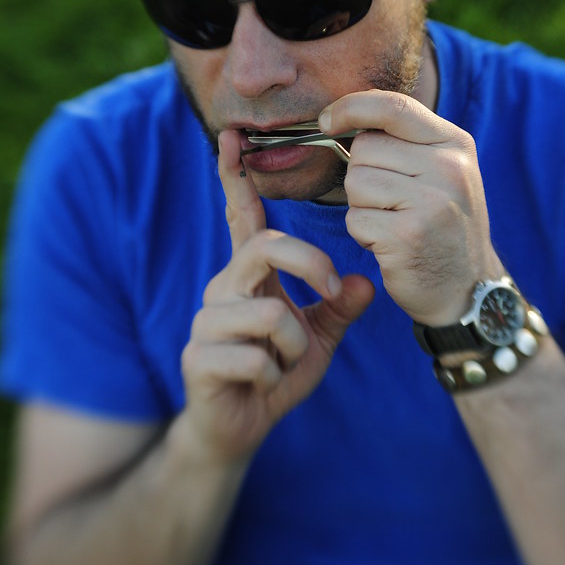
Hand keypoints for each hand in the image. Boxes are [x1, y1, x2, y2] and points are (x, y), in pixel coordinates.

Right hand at [179, 130, 373, 464]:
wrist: (237, 429)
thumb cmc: (276, 373)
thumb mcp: (319, 340)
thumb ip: (338, 309)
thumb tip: (365, 283)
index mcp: (249, 276)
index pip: (241, 217)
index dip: (235, 177)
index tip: (232, 135)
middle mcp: (223, 288)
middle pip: (266, 246)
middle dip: (310, 265)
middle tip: (330, 292)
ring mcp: (208, 322)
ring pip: (269, 312)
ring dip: (295, 343)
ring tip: (286, 362)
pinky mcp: (199, 358)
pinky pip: (254, 356)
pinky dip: (274, 375)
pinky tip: (264, 384)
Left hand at [319, 90, 503, 324]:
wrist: (468, 290)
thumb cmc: (442, 226)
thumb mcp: (441, 172)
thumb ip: (404, 142)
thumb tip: (339, 116)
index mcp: (454, 144)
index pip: (393, 105)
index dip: (351, 107)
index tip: (326, 119)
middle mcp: (448, 168)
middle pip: (364, 148)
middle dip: (363, 175)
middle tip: (393, 204)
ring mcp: (430, 202)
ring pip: (356, 183)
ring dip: (362, 207)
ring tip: (394, 224)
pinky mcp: (407, 236)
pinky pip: (355, 219)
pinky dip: (363, 235)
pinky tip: (391, 245)